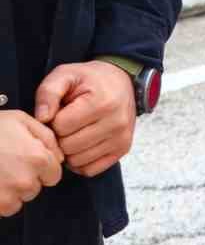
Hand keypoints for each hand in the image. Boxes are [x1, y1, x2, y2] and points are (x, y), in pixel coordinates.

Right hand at [0, 111, 63, 216]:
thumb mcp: (22, 120)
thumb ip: (47, 138)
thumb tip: (59, 156)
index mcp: (37, 159)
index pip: (53, 176)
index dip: (41, 168)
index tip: (27, 163)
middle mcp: (25, 181)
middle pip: (34, 189)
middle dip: (24, 179)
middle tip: (6, 165)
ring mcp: (7, 197)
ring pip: (17, 202)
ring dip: (9, 192)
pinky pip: (2, 210)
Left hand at [35, 61, 136, 177]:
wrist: (121, 81)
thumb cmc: (89, 79)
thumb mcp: (65, 75)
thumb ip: (48, 92)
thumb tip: (42, 118)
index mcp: (102, 103)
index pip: (61, 127)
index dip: (54, 120)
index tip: (61, 111)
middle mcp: (117, 123)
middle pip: (68, 146)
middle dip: (61, 136)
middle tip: (66, 123)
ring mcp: (121, 138)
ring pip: (77, 161)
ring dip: (70, 150)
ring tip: (75, 132)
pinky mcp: (122, 149)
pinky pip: (90, 169)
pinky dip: (81, 161)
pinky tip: (82, 144)